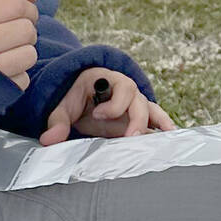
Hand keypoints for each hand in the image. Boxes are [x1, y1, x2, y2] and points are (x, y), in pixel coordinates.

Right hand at [0, 0, 44, 87]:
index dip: (27, 8)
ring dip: (23, 52)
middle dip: (25, 30)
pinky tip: (1, 71)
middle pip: (26, 29)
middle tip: (12, 34)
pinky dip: (17, 74)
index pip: (15, 5)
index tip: (22, 13)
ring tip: (6, 52)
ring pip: (30, 54)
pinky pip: (24, 77)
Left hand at [40, 70, 175, 145]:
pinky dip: (163, 125)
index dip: (113, 104)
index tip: (97, 115)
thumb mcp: (62, 107)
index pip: (120, 87)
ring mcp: (133, 103)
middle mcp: (124, 90)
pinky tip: (172, 136)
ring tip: (165, 136)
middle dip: (136, 117)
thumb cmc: (73, 98)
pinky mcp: (137, 117)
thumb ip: (57, 122)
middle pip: (138, 99)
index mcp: (107, 80)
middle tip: (130, 136)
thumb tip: (48, 140)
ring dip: (157, 121)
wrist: (80, 98)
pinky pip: (154, 118)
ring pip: (150, 108)